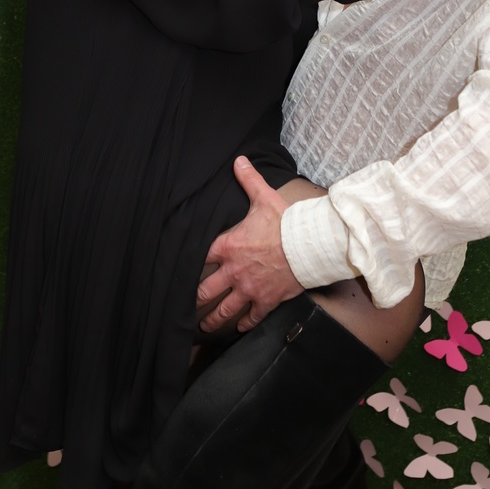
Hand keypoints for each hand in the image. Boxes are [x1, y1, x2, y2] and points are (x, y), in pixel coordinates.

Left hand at [197, 157, 303, 332]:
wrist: (309, 245)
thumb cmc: (286, 222)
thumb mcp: (264, 198)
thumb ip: (248, 180)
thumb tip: (238, 160)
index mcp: (228, 246)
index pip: (200, 258)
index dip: (188, 265)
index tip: (179, 272)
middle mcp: (234, 271)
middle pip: (205, 291)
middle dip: (195, 299)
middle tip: (187, 305)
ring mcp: (249, 289)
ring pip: (224, 310)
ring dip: (212, 319)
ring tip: (204, 326)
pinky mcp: (266, 301)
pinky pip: (251, 317)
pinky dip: (244, 324)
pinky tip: (239, 328)